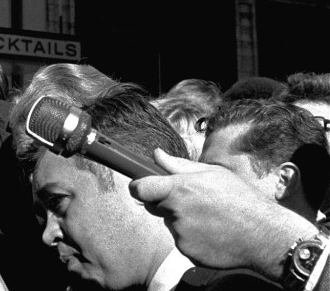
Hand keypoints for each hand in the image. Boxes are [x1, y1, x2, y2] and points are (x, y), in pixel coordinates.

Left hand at [129, 148, 316, 278]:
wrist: (266, 236)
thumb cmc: (242, 200)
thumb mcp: (213, 174)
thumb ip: (179, 165)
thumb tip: (156, 154)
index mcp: (180, 189)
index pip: (140, 188)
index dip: (139, 187)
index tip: (142, 186)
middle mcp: (176, 212)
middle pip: (154, 206)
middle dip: (166, 202)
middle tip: (194, 201)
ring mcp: (181, 234)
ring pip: (171, 223)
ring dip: (183, 220)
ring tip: (211, 218)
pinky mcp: (187, 251)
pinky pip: (182, 241)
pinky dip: (193, 237)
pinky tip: (213, 233)